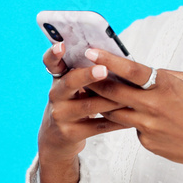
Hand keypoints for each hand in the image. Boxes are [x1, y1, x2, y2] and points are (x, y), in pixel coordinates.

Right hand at [36, 42, 129, 182]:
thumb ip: (85, 73)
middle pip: (70, 82)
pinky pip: (98, 126)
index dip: (54, 53)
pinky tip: (130, 119)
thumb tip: (114, 56)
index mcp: (59, 79)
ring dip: (111, 101)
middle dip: (88, 76)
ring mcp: (61, 115)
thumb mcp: (73, 87)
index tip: (61, 45)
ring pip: (89, 106)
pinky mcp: (70, 133)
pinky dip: (116, 122)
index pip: (51, 62)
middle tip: (104, 70)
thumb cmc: (73, 103)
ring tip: (130, 96)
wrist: (57, 137)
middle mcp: (56, 95)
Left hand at [81, 48, 182, 182]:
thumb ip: (166, 74)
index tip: (91, 52)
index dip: (108, 60)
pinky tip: (128, 114)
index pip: (131, 70)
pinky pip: (129, 127)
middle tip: (79, 72)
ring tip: (91, 92)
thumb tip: (146, 71)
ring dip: (101, 101)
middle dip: (93, 81)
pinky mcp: (145, 141)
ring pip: (113, 111)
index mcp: (166, 86)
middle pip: (113, 92)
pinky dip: (126, 118)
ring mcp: (148, 126)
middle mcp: (153, 106)